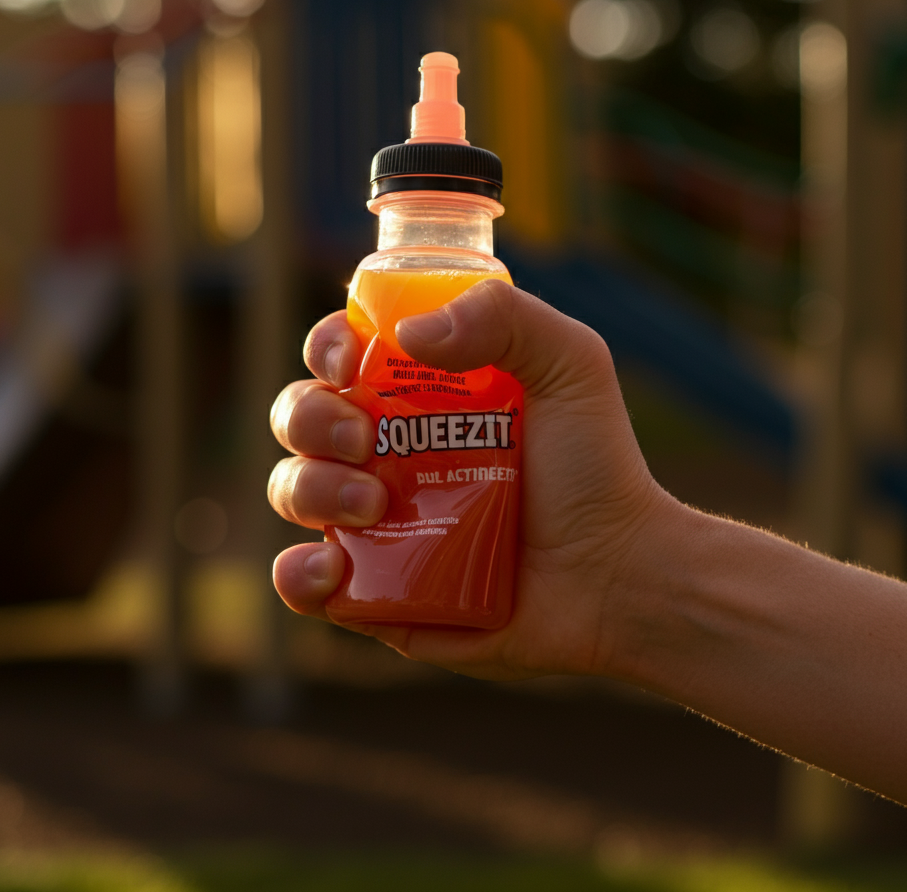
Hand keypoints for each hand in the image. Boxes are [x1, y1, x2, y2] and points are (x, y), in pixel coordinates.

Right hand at [268, 279, 674, 680]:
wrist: (617, 575)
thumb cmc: (597, 467)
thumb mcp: (569, 365)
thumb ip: (504, 317)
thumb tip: (407, 334)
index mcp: (418, 394)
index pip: (341, 355)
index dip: (326, 347)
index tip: (350, 361)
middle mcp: (385, 452)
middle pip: (300, 416)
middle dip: (313, 418)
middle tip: (365, 439)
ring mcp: (373, 522)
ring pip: (291, 489)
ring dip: (310, 488)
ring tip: (374, 505)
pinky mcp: (373, 591)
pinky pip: (300, 581)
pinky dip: (295, 574)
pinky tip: (331, 567)